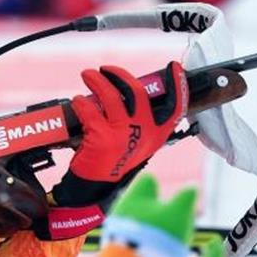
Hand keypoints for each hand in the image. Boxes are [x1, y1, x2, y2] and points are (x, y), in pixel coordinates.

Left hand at [51, 62, 186, 206]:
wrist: (96, 189)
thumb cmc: (115, 163)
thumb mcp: (138, 145)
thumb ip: (140, 122)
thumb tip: (128, 91)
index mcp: (156, 134)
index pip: (175, 107)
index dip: (177, 85)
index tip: (174, 67)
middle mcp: (143, 132)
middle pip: (136, 91)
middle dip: (118, 74)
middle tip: (105, 69)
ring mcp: (123, 133)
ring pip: (110, 95)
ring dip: (96, 80)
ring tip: (87, 75)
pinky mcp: (101, 136)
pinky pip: (89, 109)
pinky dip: (81, 102)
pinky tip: (78, 101)